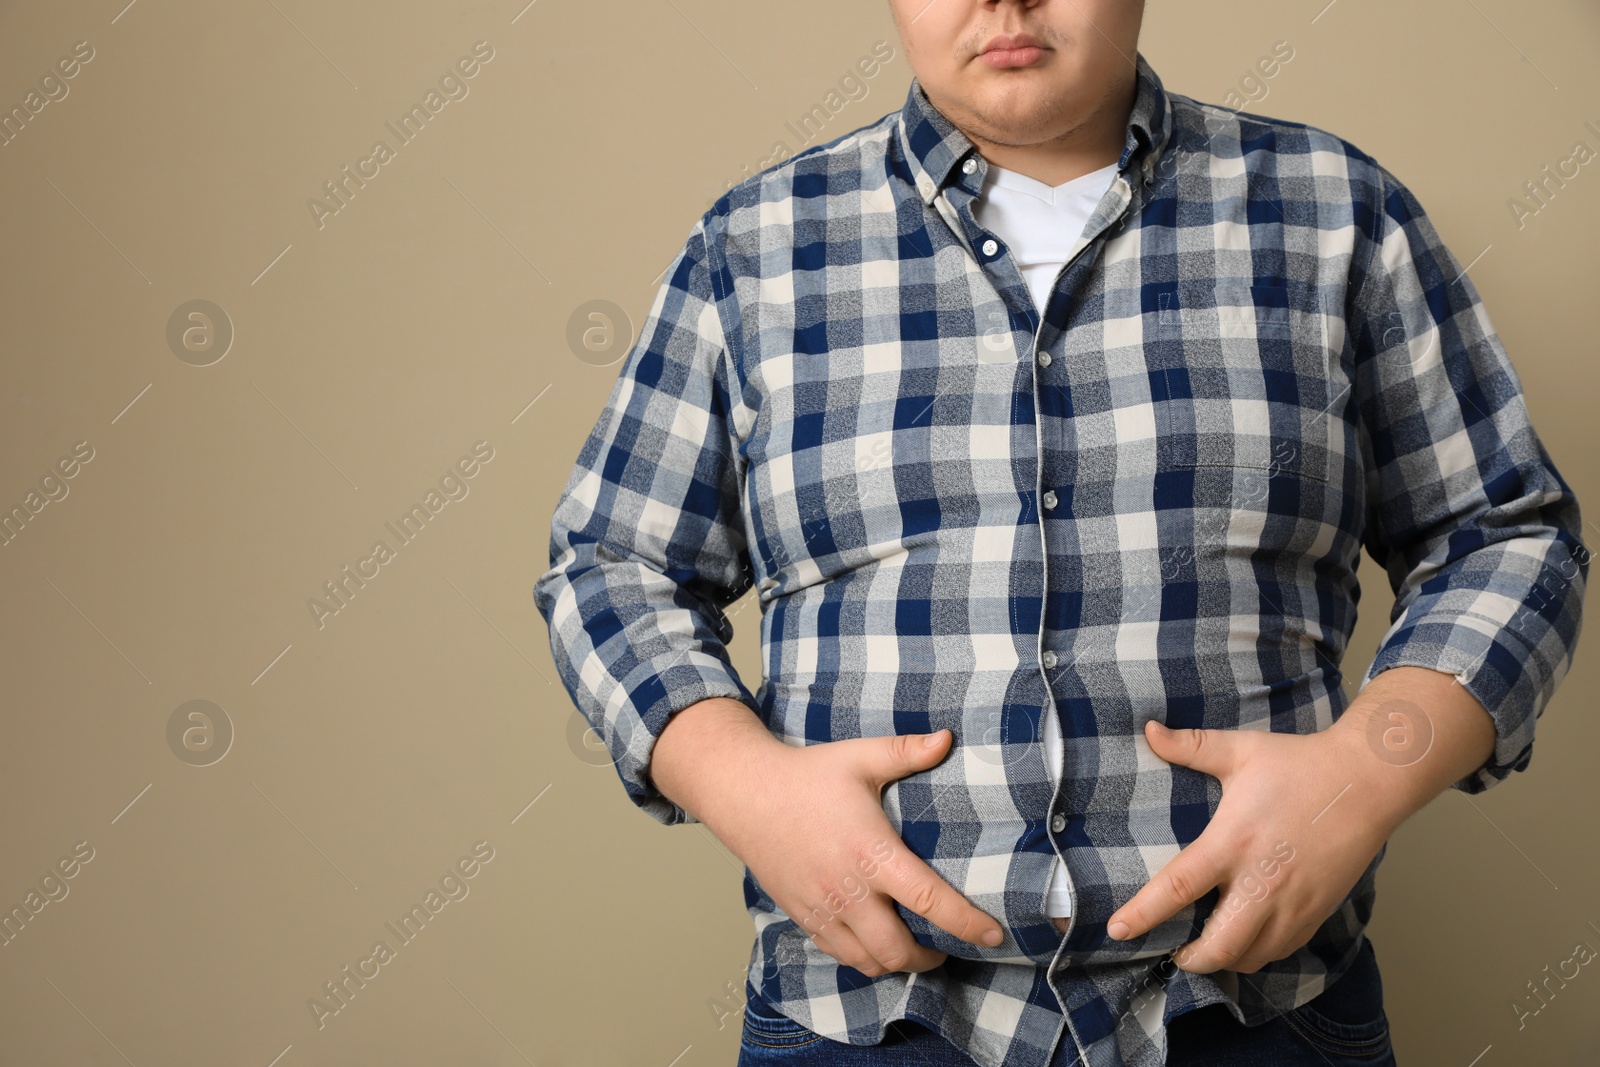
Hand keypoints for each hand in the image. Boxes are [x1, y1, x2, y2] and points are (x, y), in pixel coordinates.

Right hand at [651, 700, 1003, 976]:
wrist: (744, 793)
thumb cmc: (805, 775)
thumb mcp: (859, 757)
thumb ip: (906, 752)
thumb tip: (948, 739)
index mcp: (871, 853)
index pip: (929, 900)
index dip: (967, 924)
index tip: (994, 935)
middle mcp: (848, 890)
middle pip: (899, 950)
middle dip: (932, 957)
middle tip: (950, 945)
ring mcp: (823, 909)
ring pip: (869, 962)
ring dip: (898, 962)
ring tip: (916, 947)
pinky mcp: (803, 917)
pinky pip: (841, 955)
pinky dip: (865, 958)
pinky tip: (877, 942)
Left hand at [1104, 719, 1403, 973]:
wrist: (1368, 781)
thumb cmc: (1300, 764)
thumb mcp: (1241, 750)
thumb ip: (1191, 746)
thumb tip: (1150, 730)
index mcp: (1233, 843)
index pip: (1179, 888)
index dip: (1145, 915)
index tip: (1118, 930)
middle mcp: (1262, 882)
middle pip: (1219, 946)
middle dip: (1191, 960)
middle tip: (1175, 952)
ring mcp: (1294, 903)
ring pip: (1252, 956)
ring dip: (1225, 960)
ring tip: (1207, 948)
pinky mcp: (1318, 912)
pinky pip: (1281, 950)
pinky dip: (1258, 952)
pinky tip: (1246, 938)